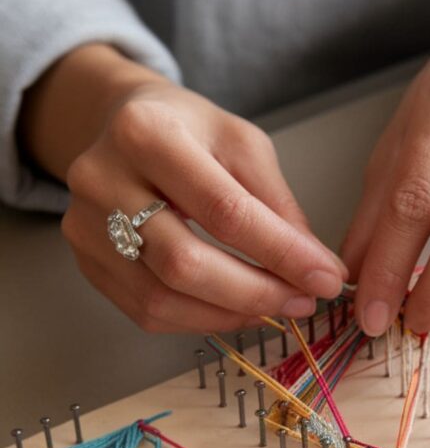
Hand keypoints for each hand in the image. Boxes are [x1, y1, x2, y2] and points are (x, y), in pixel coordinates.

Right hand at [21, 45, 346, 331]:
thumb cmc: (188, 132)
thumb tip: (316, 268)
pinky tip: (235, 310)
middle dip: (255, 292)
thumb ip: (277, 204)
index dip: (281, 252)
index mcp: (148, 133)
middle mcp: (103, 180)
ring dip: (230, 314)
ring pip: (162, 298)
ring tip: (275, 307)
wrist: (121, 127)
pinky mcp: (87, 262)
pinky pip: (147, 311)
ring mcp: (86, 227)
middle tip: (302, 301)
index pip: (224, 210)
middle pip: (185, 263)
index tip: (326, 277)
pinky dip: (200, 320)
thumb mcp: (242, 144)